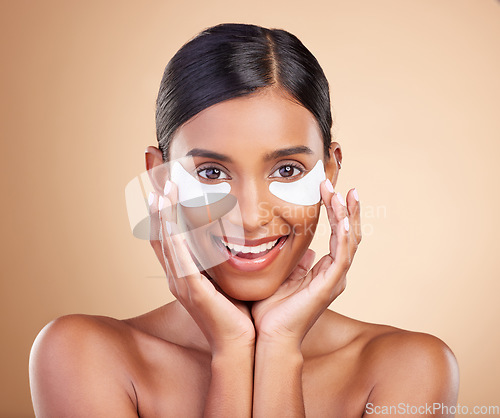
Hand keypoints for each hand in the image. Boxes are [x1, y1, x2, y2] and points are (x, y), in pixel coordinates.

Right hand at [148, 182, 254, 354]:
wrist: (240, 344)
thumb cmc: (239, 311)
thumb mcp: (234, 274)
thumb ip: (240, 252)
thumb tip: (260, 234)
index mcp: (185, 269)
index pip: (169, 230)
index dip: (164, 205)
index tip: (165, 176)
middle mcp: (177, 273)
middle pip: (159, 229)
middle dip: (157, 199)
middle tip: (156, 170)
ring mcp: (181, 281)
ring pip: (165, 239)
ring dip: (161, 211)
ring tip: (161, 184)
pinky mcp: (191, 289)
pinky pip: (177, 257)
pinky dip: (170, 234)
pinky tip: (166, 214)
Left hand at [251, 184, 361, 347]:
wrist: (270, 336)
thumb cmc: (273, 310)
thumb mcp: (285, 277)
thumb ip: (297, 263)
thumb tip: (304, 249)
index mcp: (325, 271)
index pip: (338, 235)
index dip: (337, 212)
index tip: (329, 189)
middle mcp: (334, 273)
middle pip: (349, 234)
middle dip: (345, 208)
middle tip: (337, 184)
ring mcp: (335, 279)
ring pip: (349, 240)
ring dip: (346, 215)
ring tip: (341, 192)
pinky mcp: (330, 285)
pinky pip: (343, 255)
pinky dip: (344, 235)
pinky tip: (343, 217)